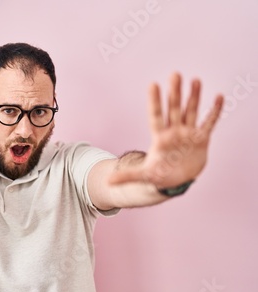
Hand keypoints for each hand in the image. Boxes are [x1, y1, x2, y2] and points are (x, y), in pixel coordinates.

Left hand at [109, 73, 223, 187]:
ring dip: (193, 97)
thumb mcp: (144, 176)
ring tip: (195, 80)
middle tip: (175, 74)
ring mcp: (188, 133)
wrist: (176, 180)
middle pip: (174, 109)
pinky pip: (209, 122)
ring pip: (191, 111)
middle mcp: (174, 131)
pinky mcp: (201, 139)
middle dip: (174, 93)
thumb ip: (128, 176)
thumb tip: (108, 182)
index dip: (155, 102)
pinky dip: (214, 111)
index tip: (153, 85)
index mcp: (160, 138)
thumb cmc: (159, 175)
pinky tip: (219, 97)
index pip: (156, 116)